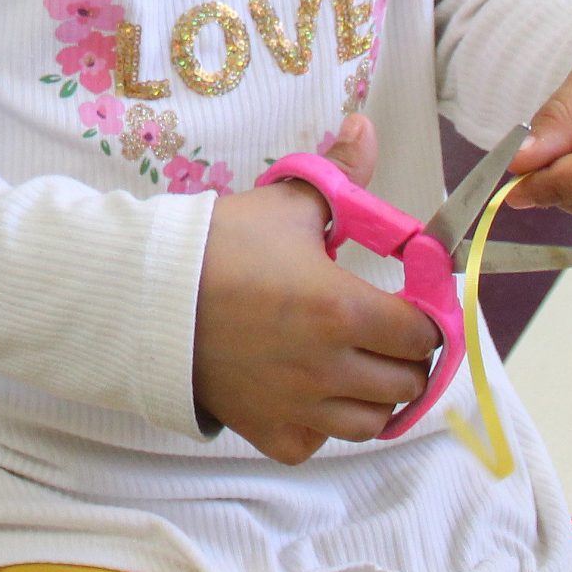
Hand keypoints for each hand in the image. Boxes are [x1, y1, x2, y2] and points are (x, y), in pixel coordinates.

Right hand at [193, 115, 441, 463]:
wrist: (147, 291)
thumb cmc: (218, 246)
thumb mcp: (285, 204)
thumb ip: (339, 174)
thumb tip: (366, 129)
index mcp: (343, 308)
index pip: (423, 333)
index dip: (425, 316)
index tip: (410, 304)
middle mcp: (329, 366)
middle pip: (408, 382)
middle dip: (405, 355)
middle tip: (384, 331)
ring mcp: (299, 406)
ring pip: (372, 422)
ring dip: (373, 395)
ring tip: (355, 366)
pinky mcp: (269, 431)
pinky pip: (319, 442)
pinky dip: (323, 424)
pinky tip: (310, 392)